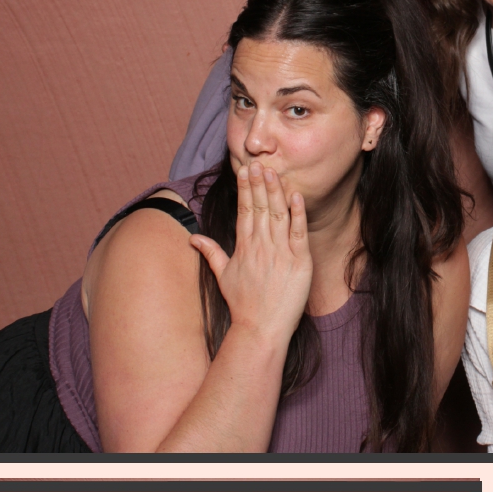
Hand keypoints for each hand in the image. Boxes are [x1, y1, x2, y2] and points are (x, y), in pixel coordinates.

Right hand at [189, 159, 313, 343]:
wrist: (260, 329)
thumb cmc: (243, 305)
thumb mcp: (223, 276)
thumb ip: (211, 252)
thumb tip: (193, 237)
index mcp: (243, 247)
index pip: (244, 211)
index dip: (245, 189)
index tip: (245, 171)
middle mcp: (260, 246)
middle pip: (260, 208)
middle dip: (259, 184)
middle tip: (259, 162)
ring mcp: (280, 253)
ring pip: (278, 215)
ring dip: (276, 192)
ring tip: (274, 172)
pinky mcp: (299, 262)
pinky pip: (299, 233)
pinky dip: (298, 214)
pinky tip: (296, 196)